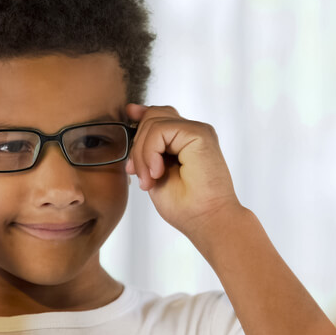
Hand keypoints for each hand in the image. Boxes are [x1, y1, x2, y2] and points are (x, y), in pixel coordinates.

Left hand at [125, 104, 242, 237]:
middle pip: (152, 116)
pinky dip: (150, 153)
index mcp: (184, 140)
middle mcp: (193, 132)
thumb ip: (146, 147)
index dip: (140, 117)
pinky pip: (160, 130)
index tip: (127, 120)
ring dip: (142, 155)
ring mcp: (197, 131)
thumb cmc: (185, 205)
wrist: (208, 221)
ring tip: (150, 179)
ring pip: (153, 122)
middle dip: (137, 147)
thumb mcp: (154, 172)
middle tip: (141, 178)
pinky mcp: (200, 133)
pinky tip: (157, 173)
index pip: (158, 116)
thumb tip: (131, 114)